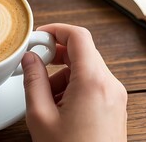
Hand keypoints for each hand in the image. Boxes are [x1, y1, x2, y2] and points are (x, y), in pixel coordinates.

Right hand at [21, 23, 127, 141]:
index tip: (39, 36)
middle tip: (36, 65)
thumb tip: (30, 58)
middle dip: (56, 56)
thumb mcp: (41, 116)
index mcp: (93, 82)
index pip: (79, 36)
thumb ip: (33, 80)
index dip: (56, 30)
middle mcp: (110, 84)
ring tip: (47, 99)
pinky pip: (93, 83)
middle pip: (82, 52)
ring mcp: (115, 95)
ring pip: (86, 68)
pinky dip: (74, 86)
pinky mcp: (114, 105)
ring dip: (63, 74)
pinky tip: (60, 107)